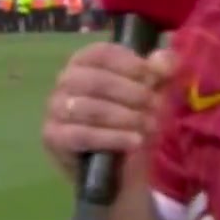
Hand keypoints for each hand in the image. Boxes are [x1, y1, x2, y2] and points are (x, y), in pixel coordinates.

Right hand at [42, 42, 175, 181]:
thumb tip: (164, 61)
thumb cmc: (134, 117)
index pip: (102, 53)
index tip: (154, 77)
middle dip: (132, 93)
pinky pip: (81, 135)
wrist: (122, 165)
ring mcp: (56, 108)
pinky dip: (112, 138)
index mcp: (85, 61)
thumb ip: (161, 71)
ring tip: (150, 126)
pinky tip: (135, 141)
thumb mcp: (154, 91)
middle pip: (96, 80)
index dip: (130, 64)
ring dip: (125, 117)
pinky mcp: (54, 137)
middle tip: (156, 106)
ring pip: (89, 108)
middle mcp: (65, 80)